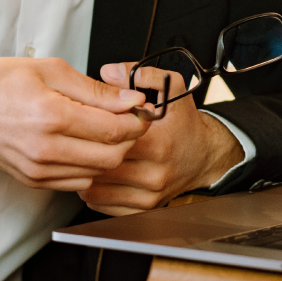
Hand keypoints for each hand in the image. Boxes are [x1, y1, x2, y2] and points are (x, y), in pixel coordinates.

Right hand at [0, 57, 146, 191]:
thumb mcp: (51, 70)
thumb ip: (95, 90)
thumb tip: (130, 100)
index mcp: (52, 116)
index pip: (114, 130)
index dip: (137, 120)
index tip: (142, 109)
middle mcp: (46, 149)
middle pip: (112, 157)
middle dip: (128, 139)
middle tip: (127, 119)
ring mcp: (38, 170)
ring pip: (97, 173)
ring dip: (110, 154)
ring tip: (104, 130)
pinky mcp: (33, 181)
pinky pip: (76, 182)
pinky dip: (89, 166)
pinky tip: (83, 144)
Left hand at [77, 61, 243, 215]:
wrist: (204, 155)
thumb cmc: (185, 124)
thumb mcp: (173, 88)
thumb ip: (143, 75)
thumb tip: (110, 72)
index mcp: (158, 143)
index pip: (111, 139)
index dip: (93, 128)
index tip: (87, 120)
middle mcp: (154, 173)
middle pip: (100, 165)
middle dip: (85, 151)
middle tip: (77, 138)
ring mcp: (148, 195)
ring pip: (97, 189)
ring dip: (85, 172)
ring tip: (83, 155)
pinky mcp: (143, 208)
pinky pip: (103, 205)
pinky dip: (94, 190)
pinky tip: (95, 173)